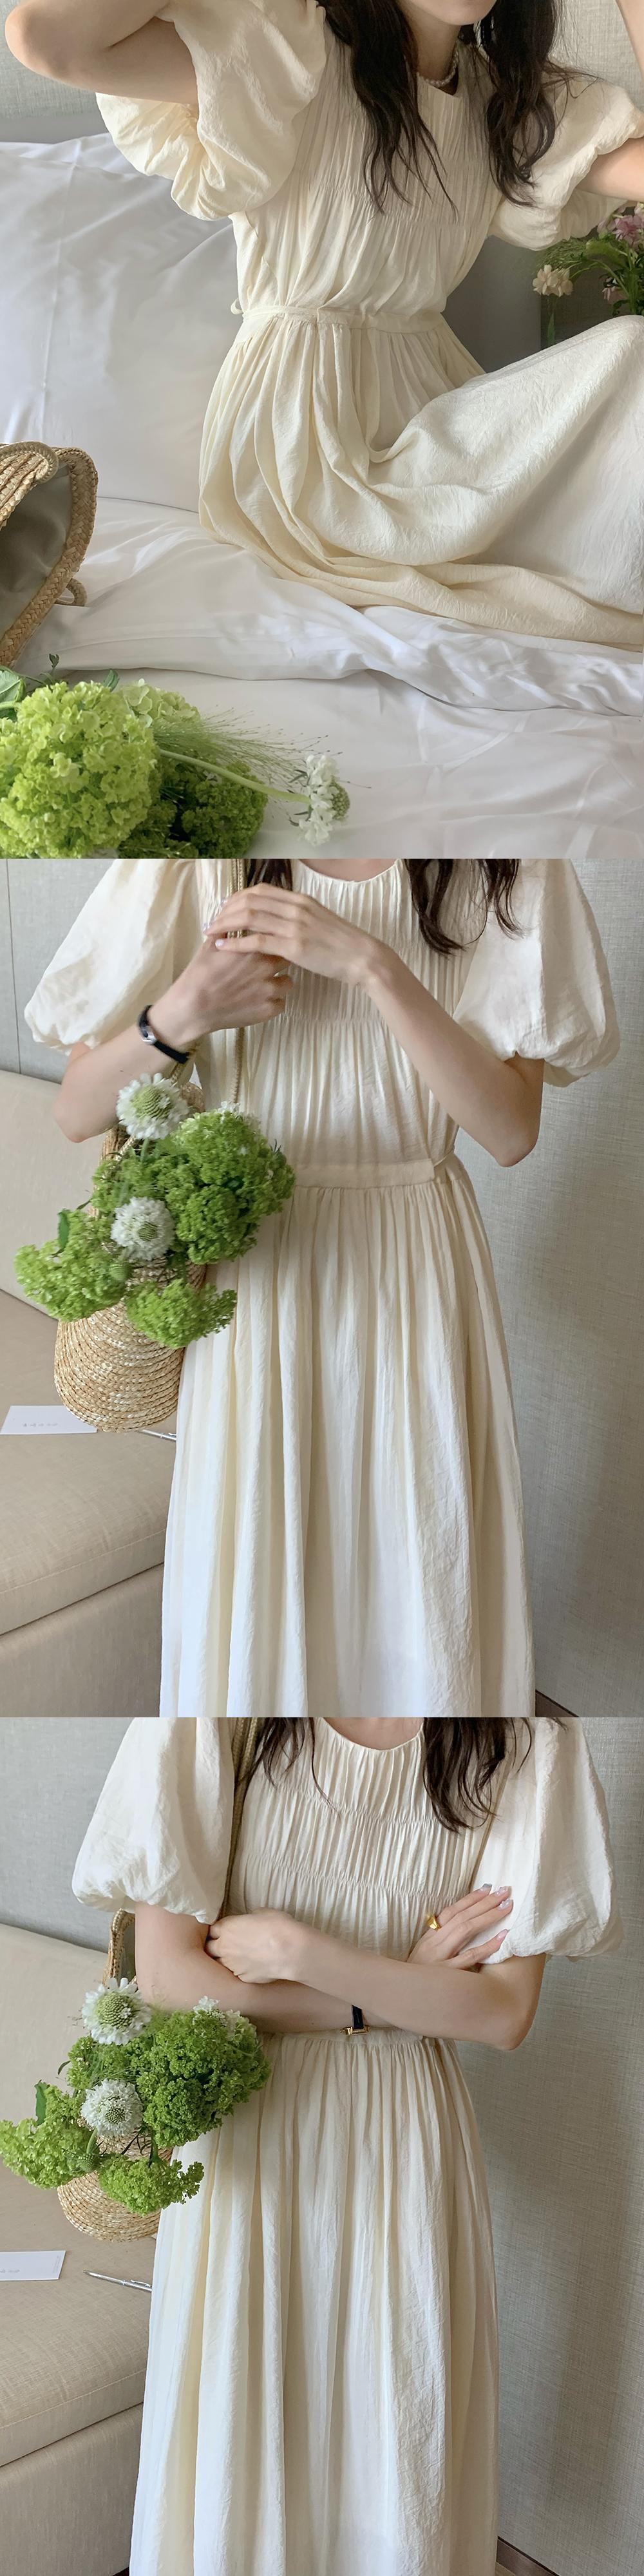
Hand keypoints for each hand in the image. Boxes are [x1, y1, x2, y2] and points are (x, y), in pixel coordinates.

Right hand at [154, 931, 293, 1049]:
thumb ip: (225, 931)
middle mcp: (266, 967)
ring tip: (264, 985)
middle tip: (265, 966)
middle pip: (287, 958)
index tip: (267, 946)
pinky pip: (281, 1004)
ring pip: (288, 982)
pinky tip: (260, 1001)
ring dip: (279, 982)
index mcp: (253, 947)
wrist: (192, 1006)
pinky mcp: (268, 1010)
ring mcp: (270, 990)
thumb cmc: (199, 975)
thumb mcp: (210, 946)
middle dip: (279, 960)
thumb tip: (230, 919)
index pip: (276, 937)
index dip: (272, 941)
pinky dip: (273, 1002)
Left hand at [204, 1909, 300, 1983]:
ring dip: (225, 1960)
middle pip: (209, 1949)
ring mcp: (233, 1965)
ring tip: (238, 1957)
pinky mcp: (243, 1978)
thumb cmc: (277, 1926)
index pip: (212, 1930)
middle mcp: (225, 1948)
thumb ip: (249, 1919)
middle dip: (214, 1946)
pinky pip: (237, 1973)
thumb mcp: (262, 1913)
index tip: (224, 1930)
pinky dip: (241, 1970)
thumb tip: (250, 1922)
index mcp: (227, 1928)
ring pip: (220, 1964)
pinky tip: (252, 1966)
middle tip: (225, 1945)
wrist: (290, 1951)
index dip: (218, 1930)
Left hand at [212, 883, 377, 990]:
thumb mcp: (319, 921)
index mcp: (300, 900)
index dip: (237, 898)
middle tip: (212, 921)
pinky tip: (222, 947)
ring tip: (211, 932)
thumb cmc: (341, 944)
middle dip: (225, 910)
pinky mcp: (294, 946)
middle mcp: (295, 908)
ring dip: (225, 924)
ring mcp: (294, 926)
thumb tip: (280, 918)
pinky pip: (256, 941)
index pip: (260, 891)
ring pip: (249, 917)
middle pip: (249, 900)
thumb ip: (298, 916)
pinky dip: (235, 943)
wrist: (362, 957)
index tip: (224, 908)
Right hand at [408, 1886, 513, 1972]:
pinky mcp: (448, 1974)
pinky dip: (487, 1946)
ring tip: (506, 1907)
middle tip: (504, 1892)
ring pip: (466, 1930)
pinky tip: (502, 1937)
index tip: (487, 1888)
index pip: (451, 1911)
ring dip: (488, 1917)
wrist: (403, 1998)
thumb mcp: (424, 1955)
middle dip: (484, 1903)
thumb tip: (463, 1924)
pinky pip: (470, 1957)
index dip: (469, 1899)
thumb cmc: (418, 1977)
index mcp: (429, 1937)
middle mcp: (434, 1943)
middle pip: (461, 1917)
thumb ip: (440, 1940)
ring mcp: (440, 1958)